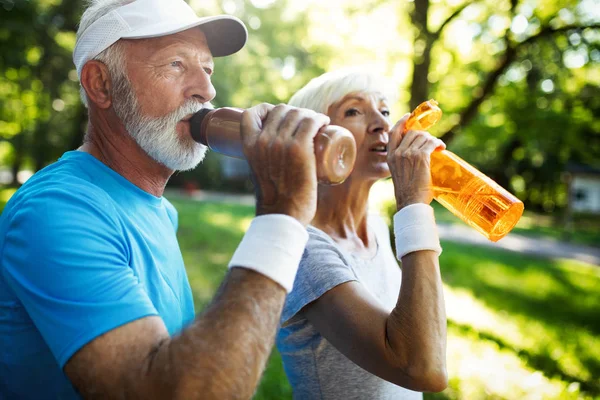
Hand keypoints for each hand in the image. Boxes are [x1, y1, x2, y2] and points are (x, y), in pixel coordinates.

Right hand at [240, 104, 329, 224]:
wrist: (282, 215)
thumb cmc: (273, 199)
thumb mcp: (258, 173)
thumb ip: (261, 162)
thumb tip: (271, 158)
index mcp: (249, 145)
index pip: (252, 113)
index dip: (267, 109)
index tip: (280, 117)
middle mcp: (263, 141)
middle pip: (280, 111)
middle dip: (294, 112)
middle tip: (305, 125)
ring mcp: (282, 143)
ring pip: (298, 114)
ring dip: (310, 114)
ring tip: (318, 124)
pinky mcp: (300, 149)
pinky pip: (311, 122)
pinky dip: (319, 118)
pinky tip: (324, 122)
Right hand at [387, 114, 445, 210]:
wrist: (411, 202)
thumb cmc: (407, 192)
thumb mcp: (399, 174)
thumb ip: (403, 162)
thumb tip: (415, 156)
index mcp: (390, 156)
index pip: (393, 132)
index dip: (401, 122)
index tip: (408, 116)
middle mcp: (398, 153)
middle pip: (412, 132)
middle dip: (424, 134)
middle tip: (431, 142)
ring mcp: (409, 153)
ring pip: (423, 136)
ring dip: (432, 140)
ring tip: (437, 147)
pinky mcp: (421, 156)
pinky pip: (431, 143)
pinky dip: (438, 143)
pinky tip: (441, 148)